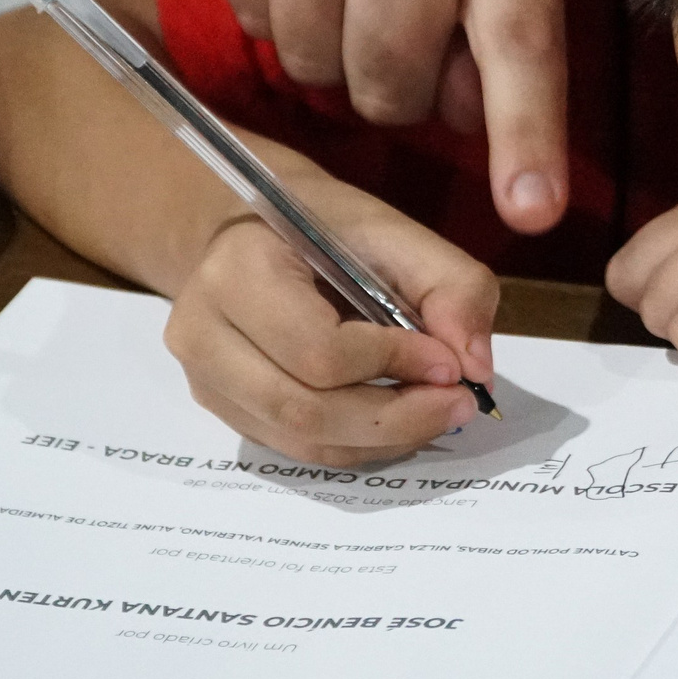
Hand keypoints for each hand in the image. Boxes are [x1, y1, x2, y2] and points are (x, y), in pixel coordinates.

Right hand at [164, 187, 499, 464]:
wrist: (261, 236)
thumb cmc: (329, 230)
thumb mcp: (399, 234)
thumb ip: (452, 286)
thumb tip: (475, 366)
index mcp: (238, 270)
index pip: (317, 349)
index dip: (393, 364)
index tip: (450, 363)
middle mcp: (202, 331)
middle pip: (305, 409)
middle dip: (397, 417)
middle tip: (459, 404)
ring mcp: (205, 379)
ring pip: (303, 440)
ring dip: (384, 438)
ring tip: (436, 411)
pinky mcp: (223, 411)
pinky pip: (298, 448)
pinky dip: (360, 444)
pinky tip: (398, 419)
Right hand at [191, 0, 587, 233]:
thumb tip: (485, 117)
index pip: (520, 41)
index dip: (524, 136)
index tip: (528, 212)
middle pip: (390, 81)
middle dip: (400, 87)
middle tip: (409, 33)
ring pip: (313, 63)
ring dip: (335, 52)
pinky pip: (255, 14)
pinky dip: (280, 6)